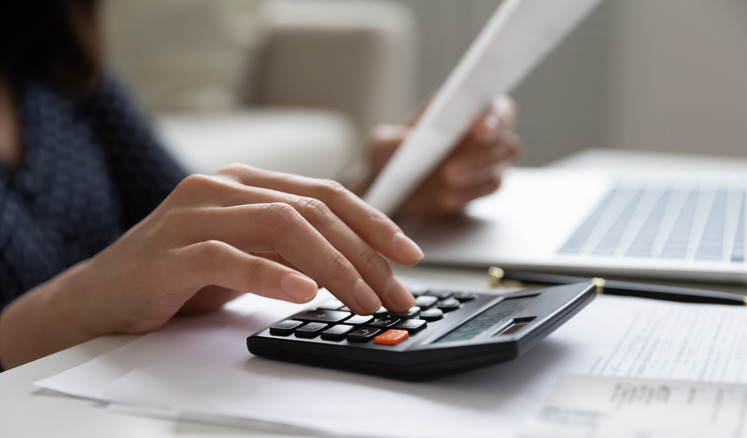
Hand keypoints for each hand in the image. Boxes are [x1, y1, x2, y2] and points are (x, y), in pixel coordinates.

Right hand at [72, 165, 422, 336]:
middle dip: (363, 254)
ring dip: (333, 266)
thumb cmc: (180, 275)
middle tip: (393, 293)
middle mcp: (223, 187)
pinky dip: (272, 276)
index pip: (324, 194)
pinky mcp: (170, 252)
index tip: (408, 254)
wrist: (101, 297)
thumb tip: (358, 266)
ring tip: (361, 300)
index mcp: (247, 183)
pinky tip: (304, 294)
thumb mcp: (250, 254)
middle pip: (312, 210)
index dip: (372, 222)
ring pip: (281, 226)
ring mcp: (193, 215)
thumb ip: (293, 249)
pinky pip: (230, 258)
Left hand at [367, 94, 520, 220]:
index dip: (493, 112)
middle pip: (504, 130)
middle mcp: (478, 128)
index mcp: (458, 107)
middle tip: (454, 167)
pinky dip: (472, 193)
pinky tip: (448, 199)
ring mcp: (485, 157)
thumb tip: (406, 142)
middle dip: (487, 149)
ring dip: (479, 171)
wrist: (392, 194)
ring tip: (449, 180)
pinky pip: (491, 186)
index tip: (479, 127)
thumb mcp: (379, 148)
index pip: (490, 101)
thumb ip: (390, 142)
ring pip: (503, 160)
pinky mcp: (483, 183)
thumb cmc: (389, 160)